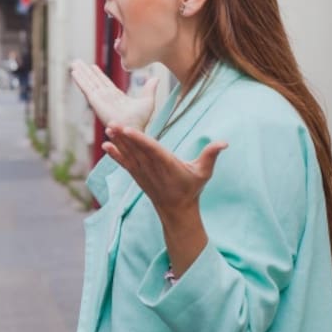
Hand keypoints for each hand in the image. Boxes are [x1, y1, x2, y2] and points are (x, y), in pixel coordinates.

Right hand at [70, 59, 158, 131]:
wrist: (132, 128)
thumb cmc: (140, 121)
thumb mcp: (147, 101)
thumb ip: (149, 89)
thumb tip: (156, 78)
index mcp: (116, 97)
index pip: (105, 83)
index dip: (98, 74)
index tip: (92, 66)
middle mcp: (105, 97)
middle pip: (94, 81)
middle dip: (86, 72)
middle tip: (77, 62)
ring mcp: (100, 99)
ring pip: (89, 82)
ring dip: (81, 73)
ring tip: (73, 64)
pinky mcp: (95, 101)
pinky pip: (87, 88)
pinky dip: (80, 80)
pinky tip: (74, 73)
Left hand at [103, 124, 227, 220]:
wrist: (176, 210)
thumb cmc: (191, 188)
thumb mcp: (204, 173)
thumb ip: (210, 155)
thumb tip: (224, 142)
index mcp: (168, 165)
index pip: (152, 150)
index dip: (139, 140)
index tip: (128, 130)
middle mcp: (152, 168)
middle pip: (136, 150)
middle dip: (124, 137)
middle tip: (112, 122)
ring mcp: (143, 172)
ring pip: (128, 155)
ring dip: (118, 142)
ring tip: (109, 128)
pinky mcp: (137, 175)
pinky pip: (124, 163)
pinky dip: (115, 155)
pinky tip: (106, 146)